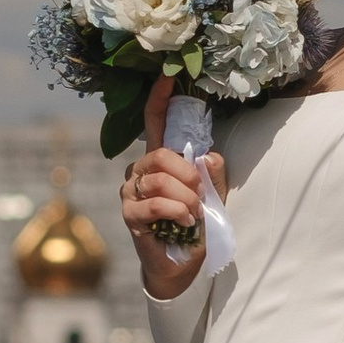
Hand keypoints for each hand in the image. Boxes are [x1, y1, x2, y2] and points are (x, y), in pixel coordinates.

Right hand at [119, 77, 223, 299]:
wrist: (184, 266)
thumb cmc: (195, 224)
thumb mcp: (213, 195)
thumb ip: (213, 173)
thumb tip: (207, 155)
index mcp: (160, 160)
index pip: (155, 122)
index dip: (159, 99)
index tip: (168, 77)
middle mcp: (140, 171)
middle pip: (159, 155)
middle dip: (187, 174)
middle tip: (200, 194)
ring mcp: (131, 193)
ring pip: (158, 180)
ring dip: (185, 197)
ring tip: (195, 212)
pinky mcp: (130, 215)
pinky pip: (153, 204)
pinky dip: (176, 211)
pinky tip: (186, 221)